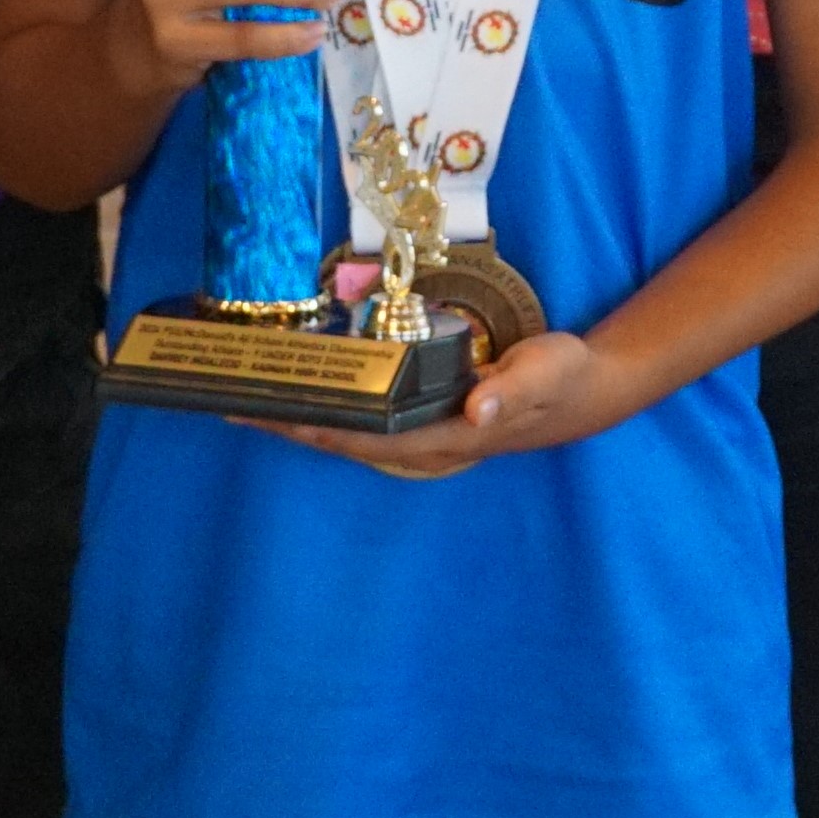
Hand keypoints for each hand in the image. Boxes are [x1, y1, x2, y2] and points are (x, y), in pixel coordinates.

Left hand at [264, 324, 648, 478]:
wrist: (585, 391)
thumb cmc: (562, 376)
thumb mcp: (545, 371)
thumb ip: (512, 387)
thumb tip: (477, 407)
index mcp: (450, 436)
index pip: (371, 439)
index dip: (320, 429)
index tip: (272, 415)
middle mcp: (431, 447)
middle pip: (348, 443)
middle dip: (292, 427)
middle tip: (233, 406)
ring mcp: (428, 440)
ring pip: (354, 439)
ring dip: (305, 424)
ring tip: (253, 406)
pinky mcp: (428, 426)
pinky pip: (368, 426)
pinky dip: (333, 415)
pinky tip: (309, 401)